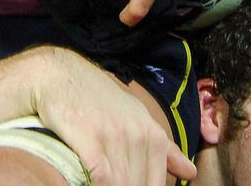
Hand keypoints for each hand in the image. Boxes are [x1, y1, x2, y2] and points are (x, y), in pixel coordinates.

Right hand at [30, 48, 195, 185]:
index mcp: (152, 135)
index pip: (156, 183)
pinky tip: (88, 184)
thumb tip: (191, 172)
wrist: (60, 75)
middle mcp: (137, 135)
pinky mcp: (89, 138)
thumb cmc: (97, 100)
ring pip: (122, 184)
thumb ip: (164, 148)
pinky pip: (101, 177)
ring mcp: (113, 136)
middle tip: (114, 185)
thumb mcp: (136, 118)